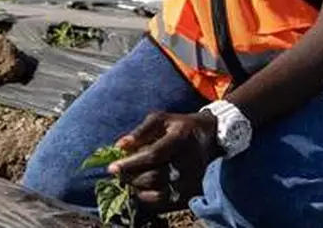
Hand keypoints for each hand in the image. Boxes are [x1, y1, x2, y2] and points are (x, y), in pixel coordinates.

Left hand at [107, 112, 221, 210]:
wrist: (211, 137)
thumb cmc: (180, 126)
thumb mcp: (162, 119)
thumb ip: (141, 131)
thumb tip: (119, 146)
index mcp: (180, 139)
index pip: (152, 155)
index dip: (130, 163)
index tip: (111, 168)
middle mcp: (189, 161)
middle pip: (154, 176)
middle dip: (131, 176)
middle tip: (118, 174)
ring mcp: (192, 179)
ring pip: (159, 192)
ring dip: (137, 188)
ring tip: (128, 180)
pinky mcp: (192, 192)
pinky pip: (166, 203)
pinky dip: (149, 199)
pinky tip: (140, 190)